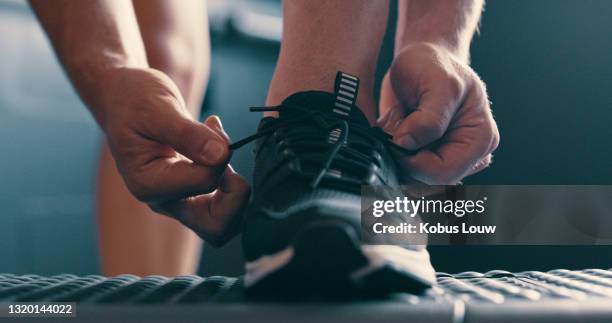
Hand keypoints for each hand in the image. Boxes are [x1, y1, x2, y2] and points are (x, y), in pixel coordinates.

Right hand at [100, 67, 249, 245]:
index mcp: (149, 184)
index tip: (214, 126)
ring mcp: (176, 201)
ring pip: (222, 223)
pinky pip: (220, 207)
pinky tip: (219, 150)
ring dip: (235, 191)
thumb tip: (221, 154)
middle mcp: (163, 201)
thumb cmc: (134, 100)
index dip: (221, 156)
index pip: (204, 183)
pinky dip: (231, 184)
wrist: (122, 100)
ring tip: (222, 149)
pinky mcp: (189, 194)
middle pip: (216, 228)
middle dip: (237, 197)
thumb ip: (188, 134)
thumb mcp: (158, 109)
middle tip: (228, 156)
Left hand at [379, 43, 499, 183]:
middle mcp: (469, 155)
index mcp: (481, 139)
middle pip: (430, 182)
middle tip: (393, 131)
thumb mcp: (437, 83)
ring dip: (398, 161)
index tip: (395, 140)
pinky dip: (394, 160)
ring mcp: (449, 159)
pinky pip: (407, 176)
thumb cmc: (433, 65)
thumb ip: (428, 118)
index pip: (445, 172)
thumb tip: (406, 145)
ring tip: (395, 129)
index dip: (414, 162)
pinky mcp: (428, 160)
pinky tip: (392, 136)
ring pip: (417, 183)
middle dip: (405, 161)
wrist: (419, 60)